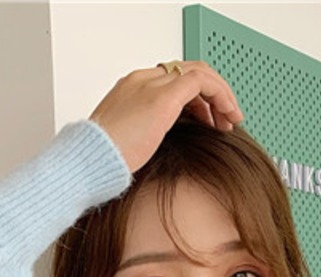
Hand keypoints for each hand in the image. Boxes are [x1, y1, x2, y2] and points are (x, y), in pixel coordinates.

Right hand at [89, 62, 244, 173]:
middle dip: (212, 94)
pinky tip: (227, 116)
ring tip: (231, 120)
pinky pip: (202, 83)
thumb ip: (146, 136)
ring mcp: (152, 84)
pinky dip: (220, 96)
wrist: (89, 160)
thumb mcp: (127, 144)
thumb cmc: (102, 160)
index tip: (208, 119)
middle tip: (226, 119)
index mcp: (131, 88)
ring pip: (199, 73)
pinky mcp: (163, 97)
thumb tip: (160, 149)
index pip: (172, 79)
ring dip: (220, 95)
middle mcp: (143, 80)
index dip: (196, 98)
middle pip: (187, 72)